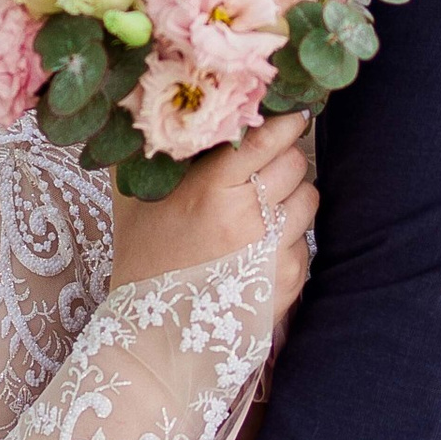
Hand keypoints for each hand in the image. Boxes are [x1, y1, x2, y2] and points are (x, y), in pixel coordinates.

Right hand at [109, 113, 315, 317]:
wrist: (154, 335)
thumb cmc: (142, 262)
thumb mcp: (132, 203)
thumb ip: (140, 155)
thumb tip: (134, 104)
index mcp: (210, 192)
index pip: (265, 141)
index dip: (285, 122)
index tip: (293, 114)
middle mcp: (247, 219)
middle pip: (294, 164)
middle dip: (285, 159)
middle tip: (266, 166)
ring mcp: (272, 251)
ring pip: (307, 199)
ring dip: (292, 196)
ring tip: (263, 207)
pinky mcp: (287, 280)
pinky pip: (305, 238)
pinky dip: (289, 235)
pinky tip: (259, 245)